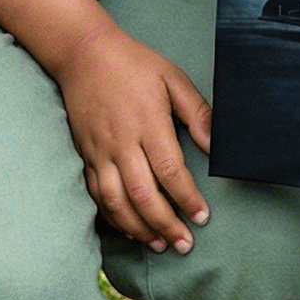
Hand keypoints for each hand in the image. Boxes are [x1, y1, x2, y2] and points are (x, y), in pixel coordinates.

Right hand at [55, 15, 212, 254]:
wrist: (84, 53)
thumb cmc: (134, 64)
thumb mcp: (171, 77)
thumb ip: (196, 111)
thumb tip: (216, 144)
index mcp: (148, 123)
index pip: (170, 172)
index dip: (188, 199)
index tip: (203, 218)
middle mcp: (122, 143)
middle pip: (144, 195)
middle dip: (166, 225)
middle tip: (185, 245)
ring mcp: (100, 152)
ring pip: (118, 202)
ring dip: (139, 229)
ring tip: (159, 245)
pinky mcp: (86, 156)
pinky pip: (97, 196)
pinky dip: (113, 218)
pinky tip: (129, 229)